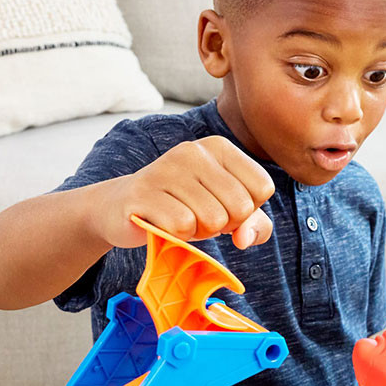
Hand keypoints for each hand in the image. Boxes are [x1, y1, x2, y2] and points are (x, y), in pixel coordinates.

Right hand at [95, 136, 275, 248]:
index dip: (247, 210)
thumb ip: (254, 225)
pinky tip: (163, 224)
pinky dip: (178, 236)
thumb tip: (245, 238)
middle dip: (223, 225)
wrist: (122, 210)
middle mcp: (194, 151)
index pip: (263, 187)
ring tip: (179, 219)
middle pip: (240, 207)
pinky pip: (183, 226)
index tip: (221, 207)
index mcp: (219, 147)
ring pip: (213, 219)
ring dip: (199, 232)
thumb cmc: (183, 208)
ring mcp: (166, 168)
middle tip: (198, 216)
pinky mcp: (143, 192)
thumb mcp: (227, 213)